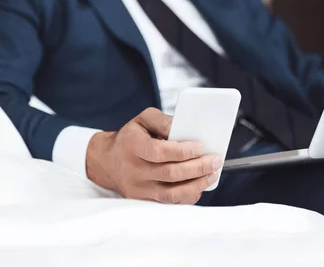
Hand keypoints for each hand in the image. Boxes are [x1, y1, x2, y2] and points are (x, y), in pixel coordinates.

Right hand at [85, 108, 220, 203]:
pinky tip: (200, 186)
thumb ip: (163, 121)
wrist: (108, 161)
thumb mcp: (143, 120)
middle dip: (197, 168)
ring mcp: (138, 188)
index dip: (184, 151)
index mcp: (133, 147)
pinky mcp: (143, 200)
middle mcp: (134, 170)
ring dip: (196, 185)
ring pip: (171, 193)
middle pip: (170, 174)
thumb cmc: (131, 137)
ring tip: (212, 175)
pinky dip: (188, 196)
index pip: (161, 152)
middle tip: (215, 161)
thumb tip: (184, 127)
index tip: (201, 147)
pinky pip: (169, 203)